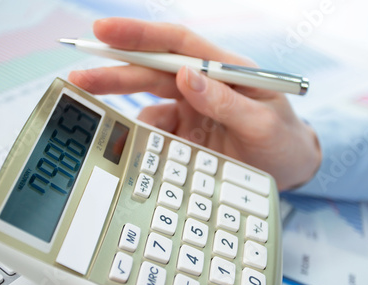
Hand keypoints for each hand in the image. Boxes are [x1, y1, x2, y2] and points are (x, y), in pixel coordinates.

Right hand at [68, 17, 320, 189]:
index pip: (179, 44)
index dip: (141, 35)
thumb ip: (227, 101)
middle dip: (115, 69)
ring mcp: (192, 108)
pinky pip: (155, 129)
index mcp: (226, 69)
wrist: (288, 170)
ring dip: (119, 98)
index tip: (104, 31)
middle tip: (79, 74)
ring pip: (148, 96)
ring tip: (88, 101)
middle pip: (154, 69)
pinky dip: (140, 133)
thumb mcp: (264, 123)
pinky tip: (129, 139)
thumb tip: (186, 76)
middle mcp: (205, 83)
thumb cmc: (283, 141)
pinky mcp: (185, 131)